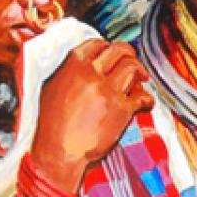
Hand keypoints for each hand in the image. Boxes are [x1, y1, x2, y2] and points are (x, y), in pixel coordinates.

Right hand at [30, 39, 152, 191]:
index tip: (113, 53)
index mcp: (72, 66)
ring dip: (139, 73)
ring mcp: (108, 90)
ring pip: (133, 68)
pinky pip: (142, 96)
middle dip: (129, 55)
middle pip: (119, 51)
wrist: (58, 153)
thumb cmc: (50, 127)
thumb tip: (79, 66)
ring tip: (141, 80)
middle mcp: (91, 74)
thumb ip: (67, 73)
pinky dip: (147, 99)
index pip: (97, 44)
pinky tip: (145, 102)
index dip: (108, 46)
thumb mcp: (50, 90)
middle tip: (133, 63)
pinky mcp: (121, 109)